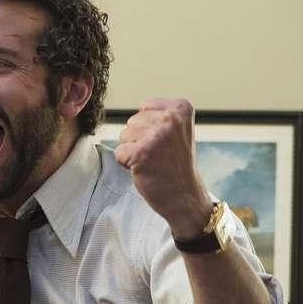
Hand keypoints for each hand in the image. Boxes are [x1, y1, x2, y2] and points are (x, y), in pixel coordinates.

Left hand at [113, 98, 213, 238]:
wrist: (183, 195)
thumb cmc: (175, 163)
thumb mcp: (177, 130)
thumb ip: (158, 115)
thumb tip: (137, 109)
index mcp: (181, 108)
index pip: (144, 107)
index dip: (148, 127)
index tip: (166, 142)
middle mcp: (171, 119)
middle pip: (132, 122)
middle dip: (139, 139)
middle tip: (158, 155)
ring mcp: (157, 136)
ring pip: (123, 136)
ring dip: (132, 151)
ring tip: (152, 161)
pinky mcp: (142, 153)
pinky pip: (119, 152)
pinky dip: (126, 163)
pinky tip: (145, 169)